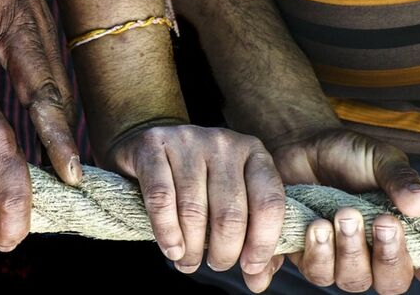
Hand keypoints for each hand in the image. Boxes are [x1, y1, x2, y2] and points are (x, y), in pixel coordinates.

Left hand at [0, 0, 80, 185]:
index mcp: (21, 33)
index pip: (44, 95)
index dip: (57, 137)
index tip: (71, 172)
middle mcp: (39, 39)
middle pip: (60, 100)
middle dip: (65, 142)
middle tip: (69, 184)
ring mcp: (39, 36)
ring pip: (56, 90)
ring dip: (58, 127)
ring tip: (59, 168)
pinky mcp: (31, 33)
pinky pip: (45, 77)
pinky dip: (47, 107)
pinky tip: (40, 123)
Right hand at [103, 124, 285, 289]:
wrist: (150, 146)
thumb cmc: (198, 180)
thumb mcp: (232, 201)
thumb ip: (252, 238)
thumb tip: (258, 281)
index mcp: (253, 153)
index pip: (269, 202)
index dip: (262, 243)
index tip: (250, 268)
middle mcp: (223, 142)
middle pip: (230, 213)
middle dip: (223, 252)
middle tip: (216, 265)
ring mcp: (187, 140)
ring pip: (194, 210)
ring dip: (191, 248)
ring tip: (188, 261)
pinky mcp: (153, 145)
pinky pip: (161, 198)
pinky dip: (166, 232)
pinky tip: (171, 248)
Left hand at [275, 128, 419, 293]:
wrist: (302, 145)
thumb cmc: (348, 155)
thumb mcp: (379, 159)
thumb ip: (400, 180)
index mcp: (404, 233)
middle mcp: (374, 253)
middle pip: (390, 282)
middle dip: (388, 256)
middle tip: (382, 221)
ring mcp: (340, 258)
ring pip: (351, 280)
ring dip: (349, 251)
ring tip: (341, 215)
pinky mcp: (307, 254)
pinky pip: (315, 271)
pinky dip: (316, 251)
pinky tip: (315, 223)